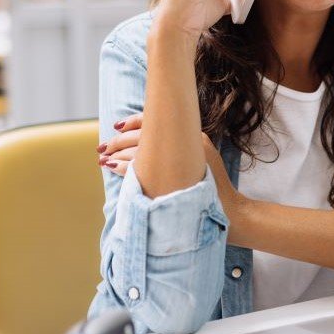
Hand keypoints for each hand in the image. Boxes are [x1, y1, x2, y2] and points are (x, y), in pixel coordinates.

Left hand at [99, 114, 250, 230]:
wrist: (230, 213)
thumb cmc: (214, 189)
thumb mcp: (201, 160)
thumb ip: (181, 148)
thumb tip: (152, 143)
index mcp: (194, 136)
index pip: (157, 120)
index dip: (133, 122)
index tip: (116, 126)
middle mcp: (188, 142)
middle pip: (143, 135)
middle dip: (119, 140)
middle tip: (103, 146)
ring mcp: (181, 159)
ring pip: (138, 151)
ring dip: (117, 154)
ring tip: (103, 159)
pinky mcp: (173, 177)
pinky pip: (140, 168)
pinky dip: (122, 167)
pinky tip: (111, 168)